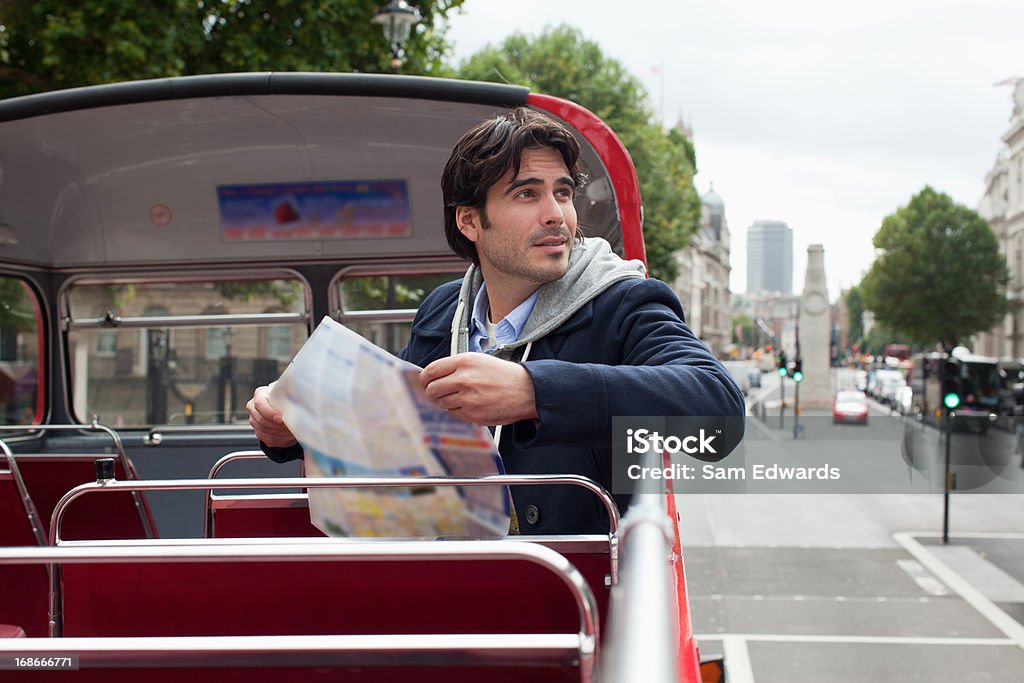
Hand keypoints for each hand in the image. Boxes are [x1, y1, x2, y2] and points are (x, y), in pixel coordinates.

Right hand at [247, 385, 296, 447]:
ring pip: (264, 431)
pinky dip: (279, 439)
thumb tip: (294, 408)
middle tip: (289, 425)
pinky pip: (267, 439)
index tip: (281, 418)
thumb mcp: (288, 396)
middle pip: (260, 419)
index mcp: (260, 394)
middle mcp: (254, 407)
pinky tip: (286, 435)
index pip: (259, 403)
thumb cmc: (287, 400)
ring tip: (290, 429)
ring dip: (279, 432)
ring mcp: (254, 420)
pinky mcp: (258, 432)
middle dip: (277, 425)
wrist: (287, 411)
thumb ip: (288, 400)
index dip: (269, 412)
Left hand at [420, 354, 538, 425]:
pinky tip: (470, 405)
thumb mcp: (478, 360)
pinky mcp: (473, 414)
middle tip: (441, 393)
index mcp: (463, 362)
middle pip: (432, 390)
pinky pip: (454, 414)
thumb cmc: (502, 375)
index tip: (425, 382)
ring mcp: (468, 398)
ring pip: (441, 404)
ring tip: (460, 398)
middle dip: (433, 392)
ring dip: (446, 402)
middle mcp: (463, 379)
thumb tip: (432, 376)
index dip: (425, 379)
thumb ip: (455, 366)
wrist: (526, 390)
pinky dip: (458, 411)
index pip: (430, 371)